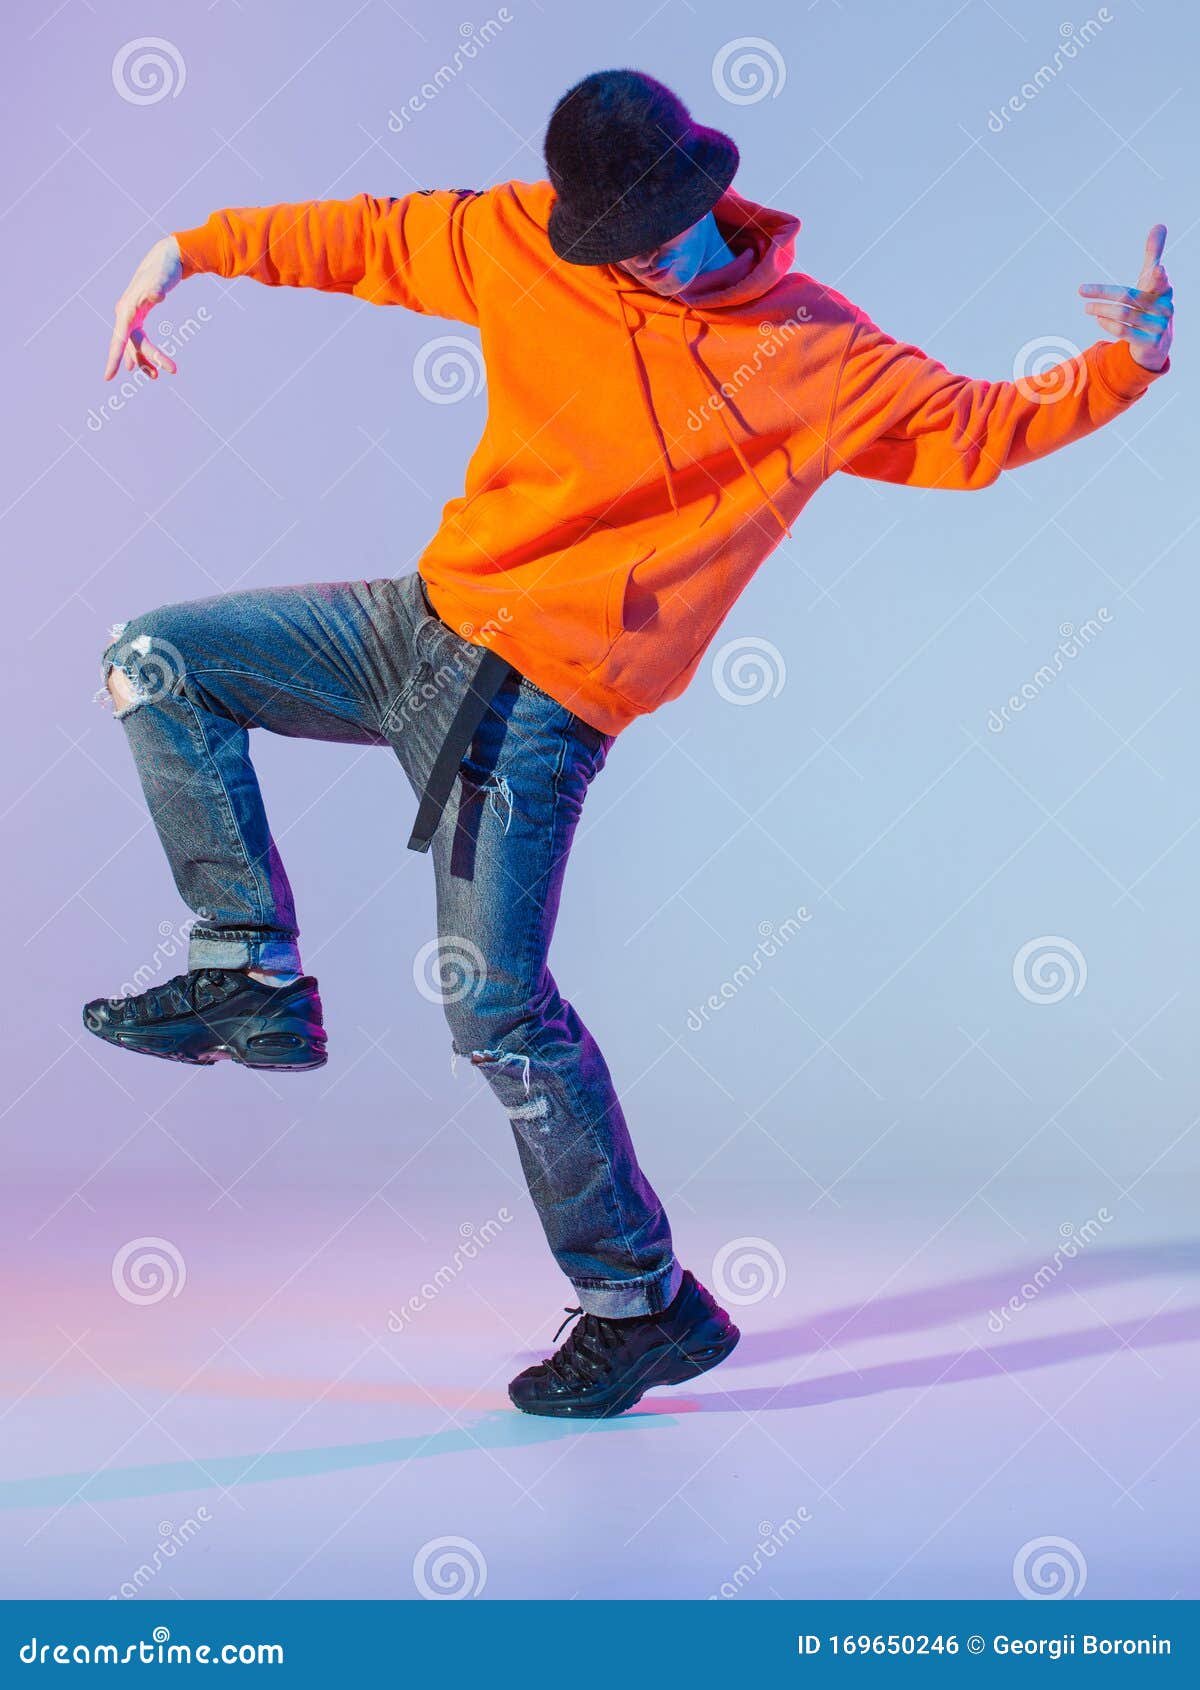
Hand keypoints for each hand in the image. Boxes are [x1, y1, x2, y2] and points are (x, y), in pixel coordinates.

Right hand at [104, 235, 183, 380]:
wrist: (164, 260)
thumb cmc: (163, 270)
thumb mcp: (162, 279)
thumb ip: (158, 288)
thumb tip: (158, 296)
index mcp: (127, 310)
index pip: (119, 338)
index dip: (114, 358)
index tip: (108, 377)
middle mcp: (125, 315)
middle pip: (134, 344)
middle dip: (151, 359)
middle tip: (173, 370)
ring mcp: (131, 317)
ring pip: (135, 345)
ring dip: (146, 360)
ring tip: (158, 375)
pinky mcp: (139, 317)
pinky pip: (138, 340)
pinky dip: (143, 352)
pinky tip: (144, 367)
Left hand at [1079, 225, 1172, 371]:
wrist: (1158, 344)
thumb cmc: (1151, 304)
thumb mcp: (1152, 280)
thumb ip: (1153, 254)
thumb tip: (1159, 224)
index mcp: (1165, 289)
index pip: (1160, 280)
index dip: (1158, 276)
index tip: (1157, 269)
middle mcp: (1165, 307)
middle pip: (1128, 297)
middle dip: (1102, 293)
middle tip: (1080, 290)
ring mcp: (1159, 326)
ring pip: (1123, 315)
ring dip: (1100, 310)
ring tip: (1087, 308)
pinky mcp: (1149, 343)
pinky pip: (1123, 331)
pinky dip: (1107, 324)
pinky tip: (1098, 319)